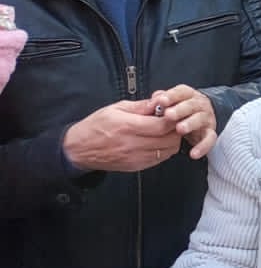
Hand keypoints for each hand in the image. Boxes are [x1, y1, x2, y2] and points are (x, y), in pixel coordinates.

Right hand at [62, 98, 179, 173]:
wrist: (78, 150)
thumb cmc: (95, 127)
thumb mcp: (115, 109)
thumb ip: (141, 106)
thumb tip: (160, 100)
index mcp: (128, 127)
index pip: (162, 126)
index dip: (174, 118)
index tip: (174, 112)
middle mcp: (132, 145)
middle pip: (169, 139)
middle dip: (176, 129)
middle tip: (173, 121)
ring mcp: (134, 158)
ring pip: (167, 151)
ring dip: (172, 140)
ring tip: (166, 131)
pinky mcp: (135, 166)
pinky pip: (158, 159)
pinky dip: (164, 150)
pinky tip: (158, 141)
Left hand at [152, 84, 217, 157]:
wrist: (202, 118)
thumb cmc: (181, 111)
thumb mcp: (171, 103)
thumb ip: (160, 101)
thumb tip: (152, 101)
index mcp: (188, 96)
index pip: (181, 92)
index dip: (171, 96)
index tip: (161, 101)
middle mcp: (199, 105)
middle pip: (191, 105)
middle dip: (180, 110)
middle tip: (169, 115)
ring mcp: (206, 119)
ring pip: (200, 119)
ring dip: (190, 124)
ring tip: (180, 129)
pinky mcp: (210, 133)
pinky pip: (209, 139)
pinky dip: (202, 147)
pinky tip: (193, 153)